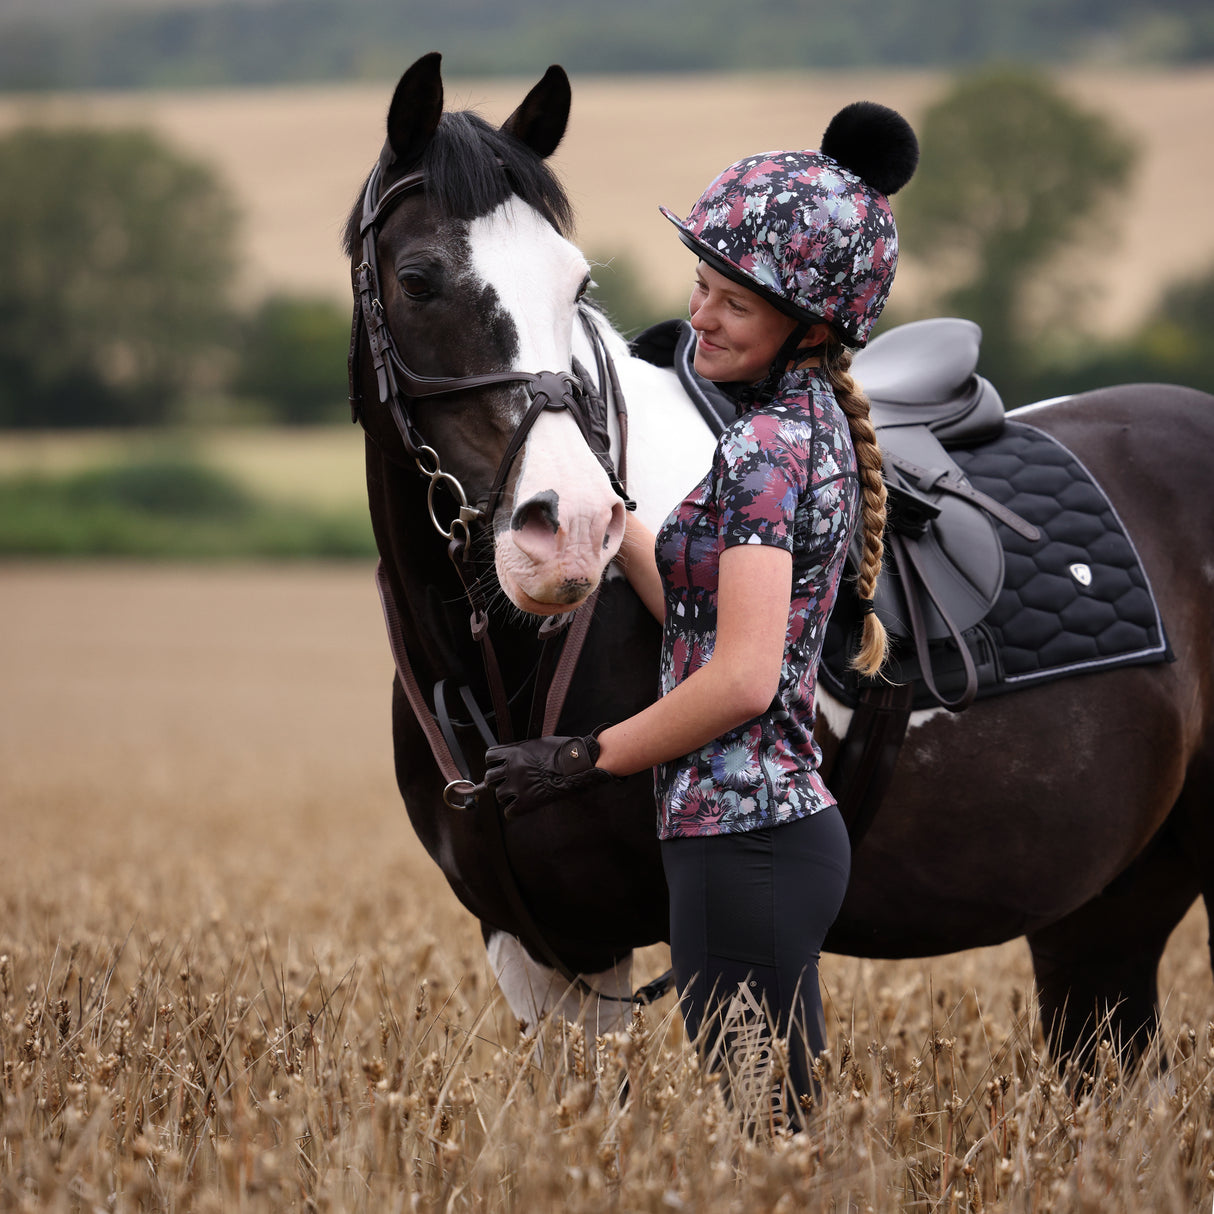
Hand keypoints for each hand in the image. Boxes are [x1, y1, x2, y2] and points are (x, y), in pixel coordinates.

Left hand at [483, 732, 613, 820]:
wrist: (577, 762)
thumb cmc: (563, 751)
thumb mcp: (538, 743)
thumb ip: (521, 750)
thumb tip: (512, 756)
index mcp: (513, 752)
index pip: (489, 757)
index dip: (494, 762)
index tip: (500, 766)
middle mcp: (511, 768)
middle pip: (489, 778)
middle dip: (496, 781)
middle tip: (507, 782)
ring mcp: (518, 786)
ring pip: (499, 796)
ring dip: (507, 795)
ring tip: (519, 793)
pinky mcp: (526, 802)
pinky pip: (509, 812)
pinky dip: (514, 811)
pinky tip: (522, 806)